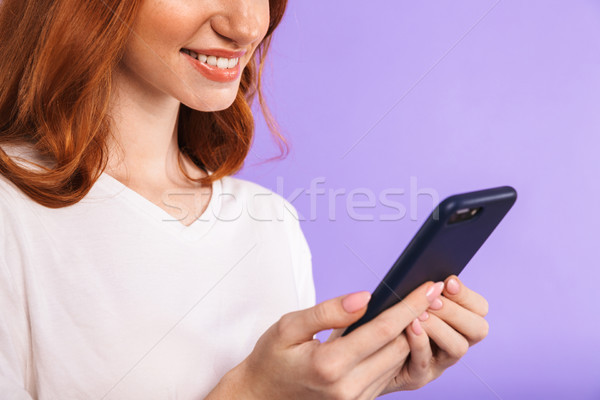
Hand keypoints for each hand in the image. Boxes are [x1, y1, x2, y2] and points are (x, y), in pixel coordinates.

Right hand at [206, 281, 444, 399]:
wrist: (261, 396)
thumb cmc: (271, 358)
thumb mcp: (289, 326)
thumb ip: (328, 311)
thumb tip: (365, 297)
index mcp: (330, 365)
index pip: (383, 330)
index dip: (410, 306)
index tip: (429, 287)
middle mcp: (348, 388)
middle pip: (399, 347)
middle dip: (418, 318)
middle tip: (428, 292)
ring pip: (398, 362)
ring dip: (411, 335)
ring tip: (417, 308)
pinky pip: (387, 374)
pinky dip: (396, 351)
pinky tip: (398, 332)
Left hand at [379, 275, 489, 394]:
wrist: (363, 353)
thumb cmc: (386, 318)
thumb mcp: (406, 299)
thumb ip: (422, 291)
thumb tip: (432, 280)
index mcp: (457, 322)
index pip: (480, 308)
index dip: (466, 295)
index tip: (448, 282)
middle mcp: (453, 342)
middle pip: (478, 329)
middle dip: (455, 311)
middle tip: (434, 301)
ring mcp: (438, 362)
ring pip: (458, 348)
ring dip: (439, 327)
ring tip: (419, 314)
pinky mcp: (418, 376)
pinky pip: (424, 362)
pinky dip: (419, 342)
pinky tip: (409, 327)